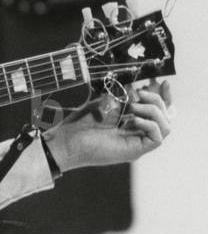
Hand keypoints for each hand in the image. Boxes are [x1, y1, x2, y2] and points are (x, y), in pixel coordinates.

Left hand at [44, 79, 173, 171]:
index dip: (164, 97)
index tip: (165, 82)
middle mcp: (137, 133)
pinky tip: (132, 119)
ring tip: (132, 106)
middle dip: (157, 100)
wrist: (66, 140)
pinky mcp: (135, 151)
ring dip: (154, 111)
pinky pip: (157, 138)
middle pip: (165, 117)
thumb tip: (140, 89)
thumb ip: (124, 97)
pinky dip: (149, 124)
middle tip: (139, 93)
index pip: (157, 111)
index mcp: (131, 122)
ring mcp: (137, 143)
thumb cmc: (80, 123)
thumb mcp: (105, 103)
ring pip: (165, 127)